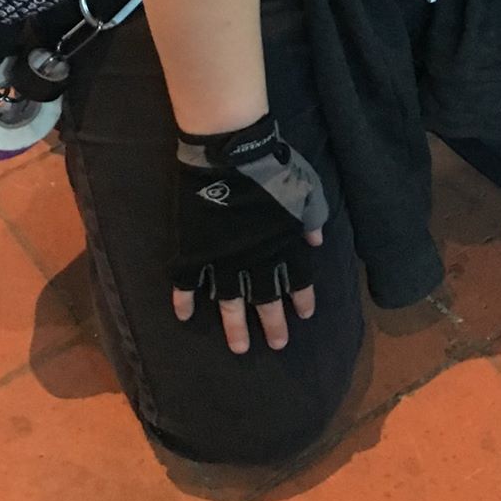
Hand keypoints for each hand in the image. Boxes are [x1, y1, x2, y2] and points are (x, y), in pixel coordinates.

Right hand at [172, 114, 327, 354]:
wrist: (231, 153)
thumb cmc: (273, 167)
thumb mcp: (307, 190)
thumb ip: (313, 219)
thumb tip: (316, 241)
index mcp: (284, 246)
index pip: (298, 281)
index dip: (301, 299)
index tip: (303, 316)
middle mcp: (256, 260)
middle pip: (265, 300)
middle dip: (273, 324)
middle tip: (277, 345)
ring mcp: (222, 258)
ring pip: (229, 302)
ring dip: (234, 325)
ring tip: (239, 348)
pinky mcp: (195, 250)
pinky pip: (187, 282)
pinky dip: (184, 300)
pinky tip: (184, 317)